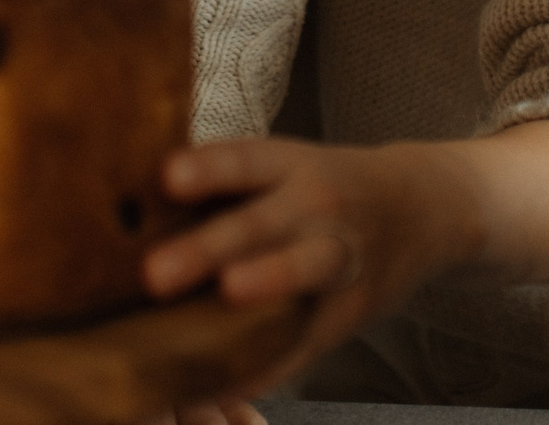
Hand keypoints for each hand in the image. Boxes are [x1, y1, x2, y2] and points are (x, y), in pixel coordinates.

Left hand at [143, 137, 463, 394]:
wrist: (422, 208)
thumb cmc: (322, 186)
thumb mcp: (285, 165)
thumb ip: (222, 184)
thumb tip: (127, 200)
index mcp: (290, 166)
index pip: (244, 161)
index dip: (207, 169)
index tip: (166, 176)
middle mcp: (316, 207)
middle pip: (262, 225)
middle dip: (210, 249)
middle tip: (154, 273)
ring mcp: (339, 259)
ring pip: (301, 272)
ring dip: (263, 286)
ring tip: (224, 301)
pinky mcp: (348, 312)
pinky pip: (302, 345)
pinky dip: (260, 368)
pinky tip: (213, 387)